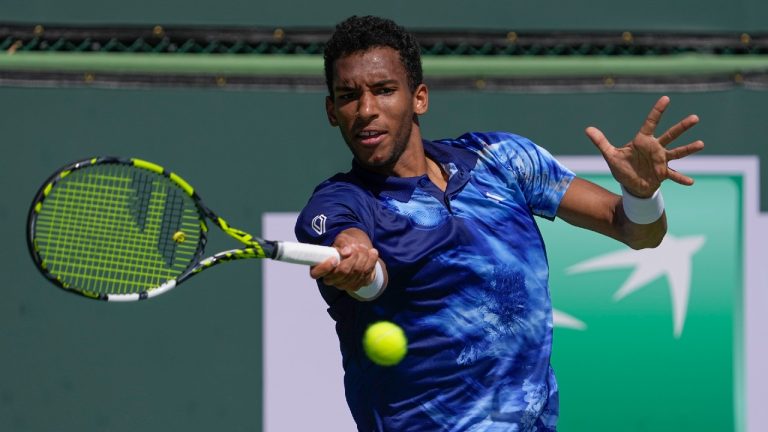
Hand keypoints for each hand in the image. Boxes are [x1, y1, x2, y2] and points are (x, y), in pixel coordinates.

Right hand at [309, 229, 379, 292]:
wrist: (357, 252)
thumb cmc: (345, 245)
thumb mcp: (342, 239)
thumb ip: (343, 244)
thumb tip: (346, 251)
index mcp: (320, 267)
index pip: (316, 273)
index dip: (325, 267)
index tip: (334, 259)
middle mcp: (331, 279)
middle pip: (343, 271)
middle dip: (353, 256)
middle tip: (357, 246)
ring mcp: (344, 285)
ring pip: (357, 273)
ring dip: (364, 257)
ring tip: (364, 248)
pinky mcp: (357, 285)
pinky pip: (367, 275)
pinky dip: (372, 262)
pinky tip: (372, 253)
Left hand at [586, 96, 704, 197]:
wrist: (631, 185)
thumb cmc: (623, 168)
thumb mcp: (610, 155)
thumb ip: (601, 142)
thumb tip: (587, 129)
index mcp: (642, 141)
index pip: (651, 123)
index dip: (657, 111)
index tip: (666, 99)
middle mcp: (655, 148)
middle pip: (670, 135)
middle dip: (682, 127)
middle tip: (695, 118)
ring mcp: (661, 160)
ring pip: (677, 152)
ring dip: (688, 148)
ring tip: (700, 143)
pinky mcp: (663, 173)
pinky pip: (674, 175)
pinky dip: (681, 178)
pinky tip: (690, 182)